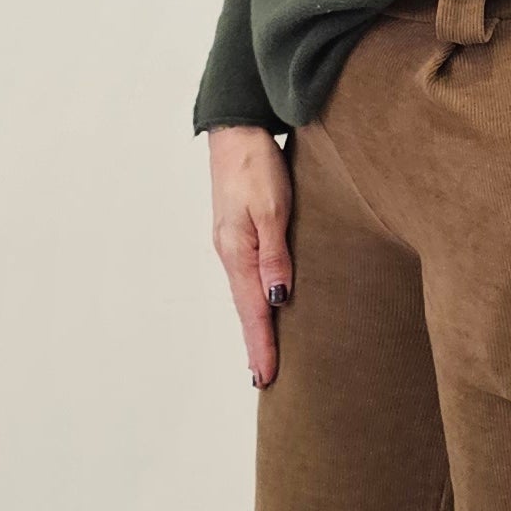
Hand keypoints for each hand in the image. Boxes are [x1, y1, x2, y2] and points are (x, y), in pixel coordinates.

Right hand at [207, 122, 294, 383]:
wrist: (238, 130)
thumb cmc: (257, 165)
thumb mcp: (273, 208)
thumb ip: (276, 254)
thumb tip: (278, 299)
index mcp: (237, 252)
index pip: (252, 310)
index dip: (261, 345)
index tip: (265, 379)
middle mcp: (231, 253)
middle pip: (245, 308)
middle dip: (255, 344)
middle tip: (264, 380)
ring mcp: (233, 243)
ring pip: (245, 294)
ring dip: (255, 325)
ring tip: (264, 354)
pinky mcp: (240, 232)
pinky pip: (249, 277)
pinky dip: (256, 300)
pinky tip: (265, 306)